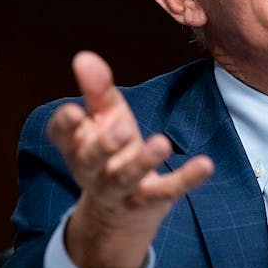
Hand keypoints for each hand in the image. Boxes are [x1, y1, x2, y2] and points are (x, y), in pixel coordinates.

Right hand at [48, 51, 213, 267]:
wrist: (121, 211)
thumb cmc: (112, 150)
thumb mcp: (105, 118)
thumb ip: (97, 90)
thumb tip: (83, 56)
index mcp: (77, 145)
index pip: (62, 136)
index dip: (66, 125)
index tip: (74, 111)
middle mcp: (92, 170)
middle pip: (91, 161)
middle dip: (104, 145)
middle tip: (122, 128)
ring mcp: (120, 190)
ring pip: (126, 178)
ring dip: (144, 162)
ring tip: (162, 144)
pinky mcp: (148, 201)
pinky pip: (167, 191)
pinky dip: (186, 179)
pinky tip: (205, 165)